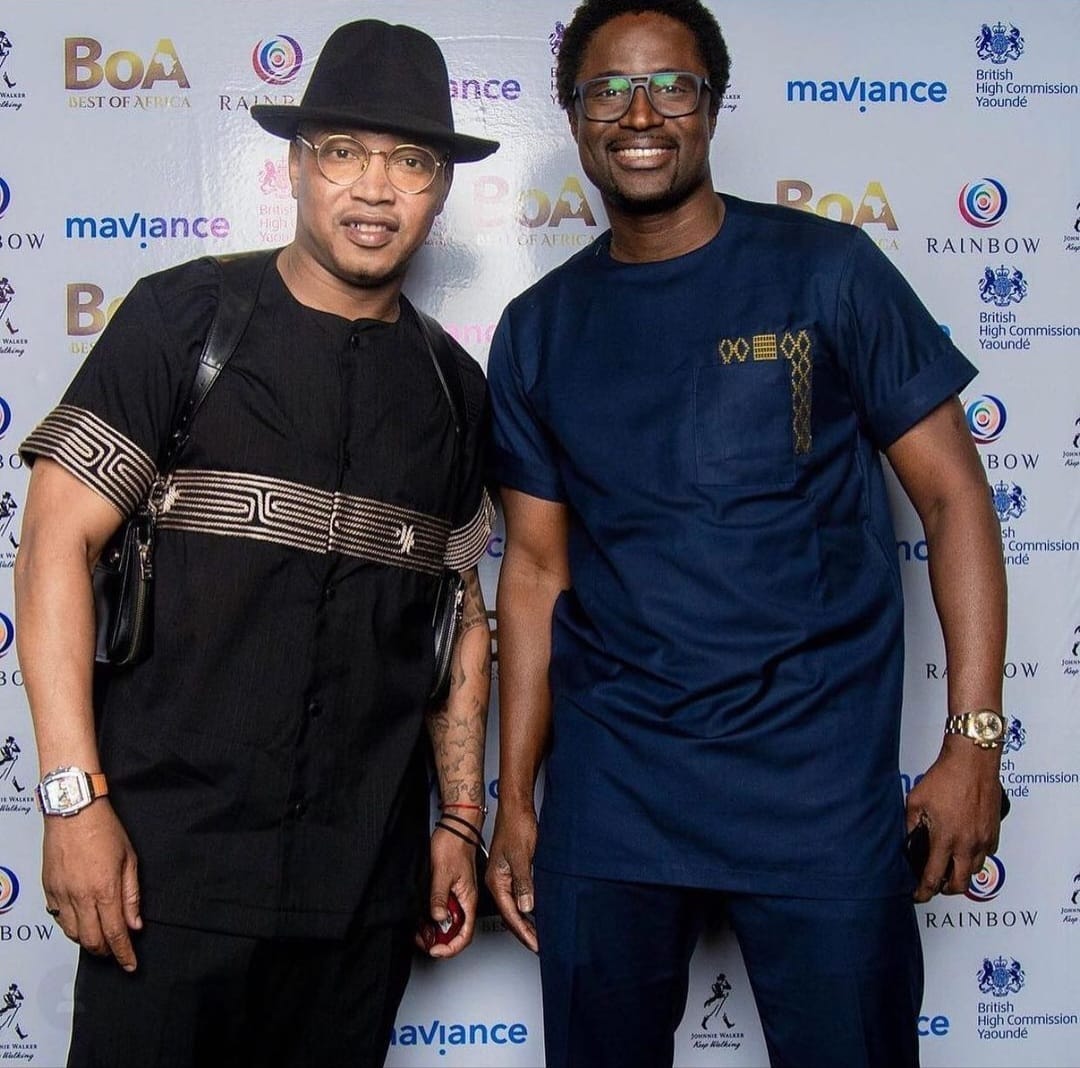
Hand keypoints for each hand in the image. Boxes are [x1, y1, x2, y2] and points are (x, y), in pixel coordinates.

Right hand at [42, 801, 141, 969]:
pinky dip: (71, 926)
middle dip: (106, 951)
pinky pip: (58, 918)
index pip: (116, 933)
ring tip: (101, 935)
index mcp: (104, 890)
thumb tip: (136, 924)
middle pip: (91, 940)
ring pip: (72, 934)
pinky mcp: (49, 890)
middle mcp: (80, 897)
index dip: (123, 954)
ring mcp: (61, 895)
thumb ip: (132, 895)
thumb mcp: (129, 859)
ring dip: (88, 940)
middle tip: (117, 951)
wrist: (73, 811)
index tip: (130, 965)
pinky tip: (81, 919)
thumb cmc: (105, 830)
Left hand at [418, 820, 480, 958]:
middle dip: (439, 941)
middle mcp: (465, 899)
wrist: (457, 826)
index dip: (451, 947)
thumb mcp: (442, 873)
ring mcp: (458, 894)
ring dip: (435, 930)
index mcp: (468, 899)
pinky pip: (444, 909)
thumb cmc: (454, 844)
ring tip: (419, 931)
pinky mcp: (451, 888)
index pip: (465, 934)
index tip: (436, 950)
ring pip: (449, 922)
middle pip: (456, 931)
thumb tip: (438, 918)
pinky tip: (422, 916)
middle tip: (422, 941)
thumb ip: (440, 898)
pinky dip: (433, 916)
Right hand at [485, 803, 538, 951]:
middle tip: (539, 945)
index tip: (535, 944)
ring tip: (538, 934)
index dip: (523, 932)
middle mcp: (497, 881)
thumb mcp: (522, 856)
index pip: (510, 914)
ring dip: (526, 921)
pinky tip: (535, 911)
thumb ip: (523, 882)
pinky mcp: (510, 870)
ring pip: (513, 906)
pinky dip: (526, 907)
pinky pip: (517, 895)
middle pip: (510, 914)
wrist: (516, 807)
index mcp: (495, 881)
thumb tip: (526, 907)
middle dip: (524, 932)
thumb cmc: (516, 826)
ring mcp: (502, 876)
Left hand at [906, 736, 1004, 902]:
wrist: (972, 763)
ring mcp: (984, 840)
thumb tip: (906, 841)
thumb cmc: (943, 778)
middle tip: (934, 884)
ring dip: (961, 874)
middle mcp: (967, 845)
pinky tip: (964, 848)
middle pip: (960, 885)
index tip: (917, 896)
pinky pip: (986, 855)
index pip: (933, 877)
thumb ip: (910, 825)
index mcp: (945, 839)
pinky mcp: (994, 832)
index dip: (924, 891)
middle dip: (945, 889)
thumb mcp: (915, 801)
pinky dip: (975, 858)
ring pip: (974, 871)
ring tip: (948, 866)